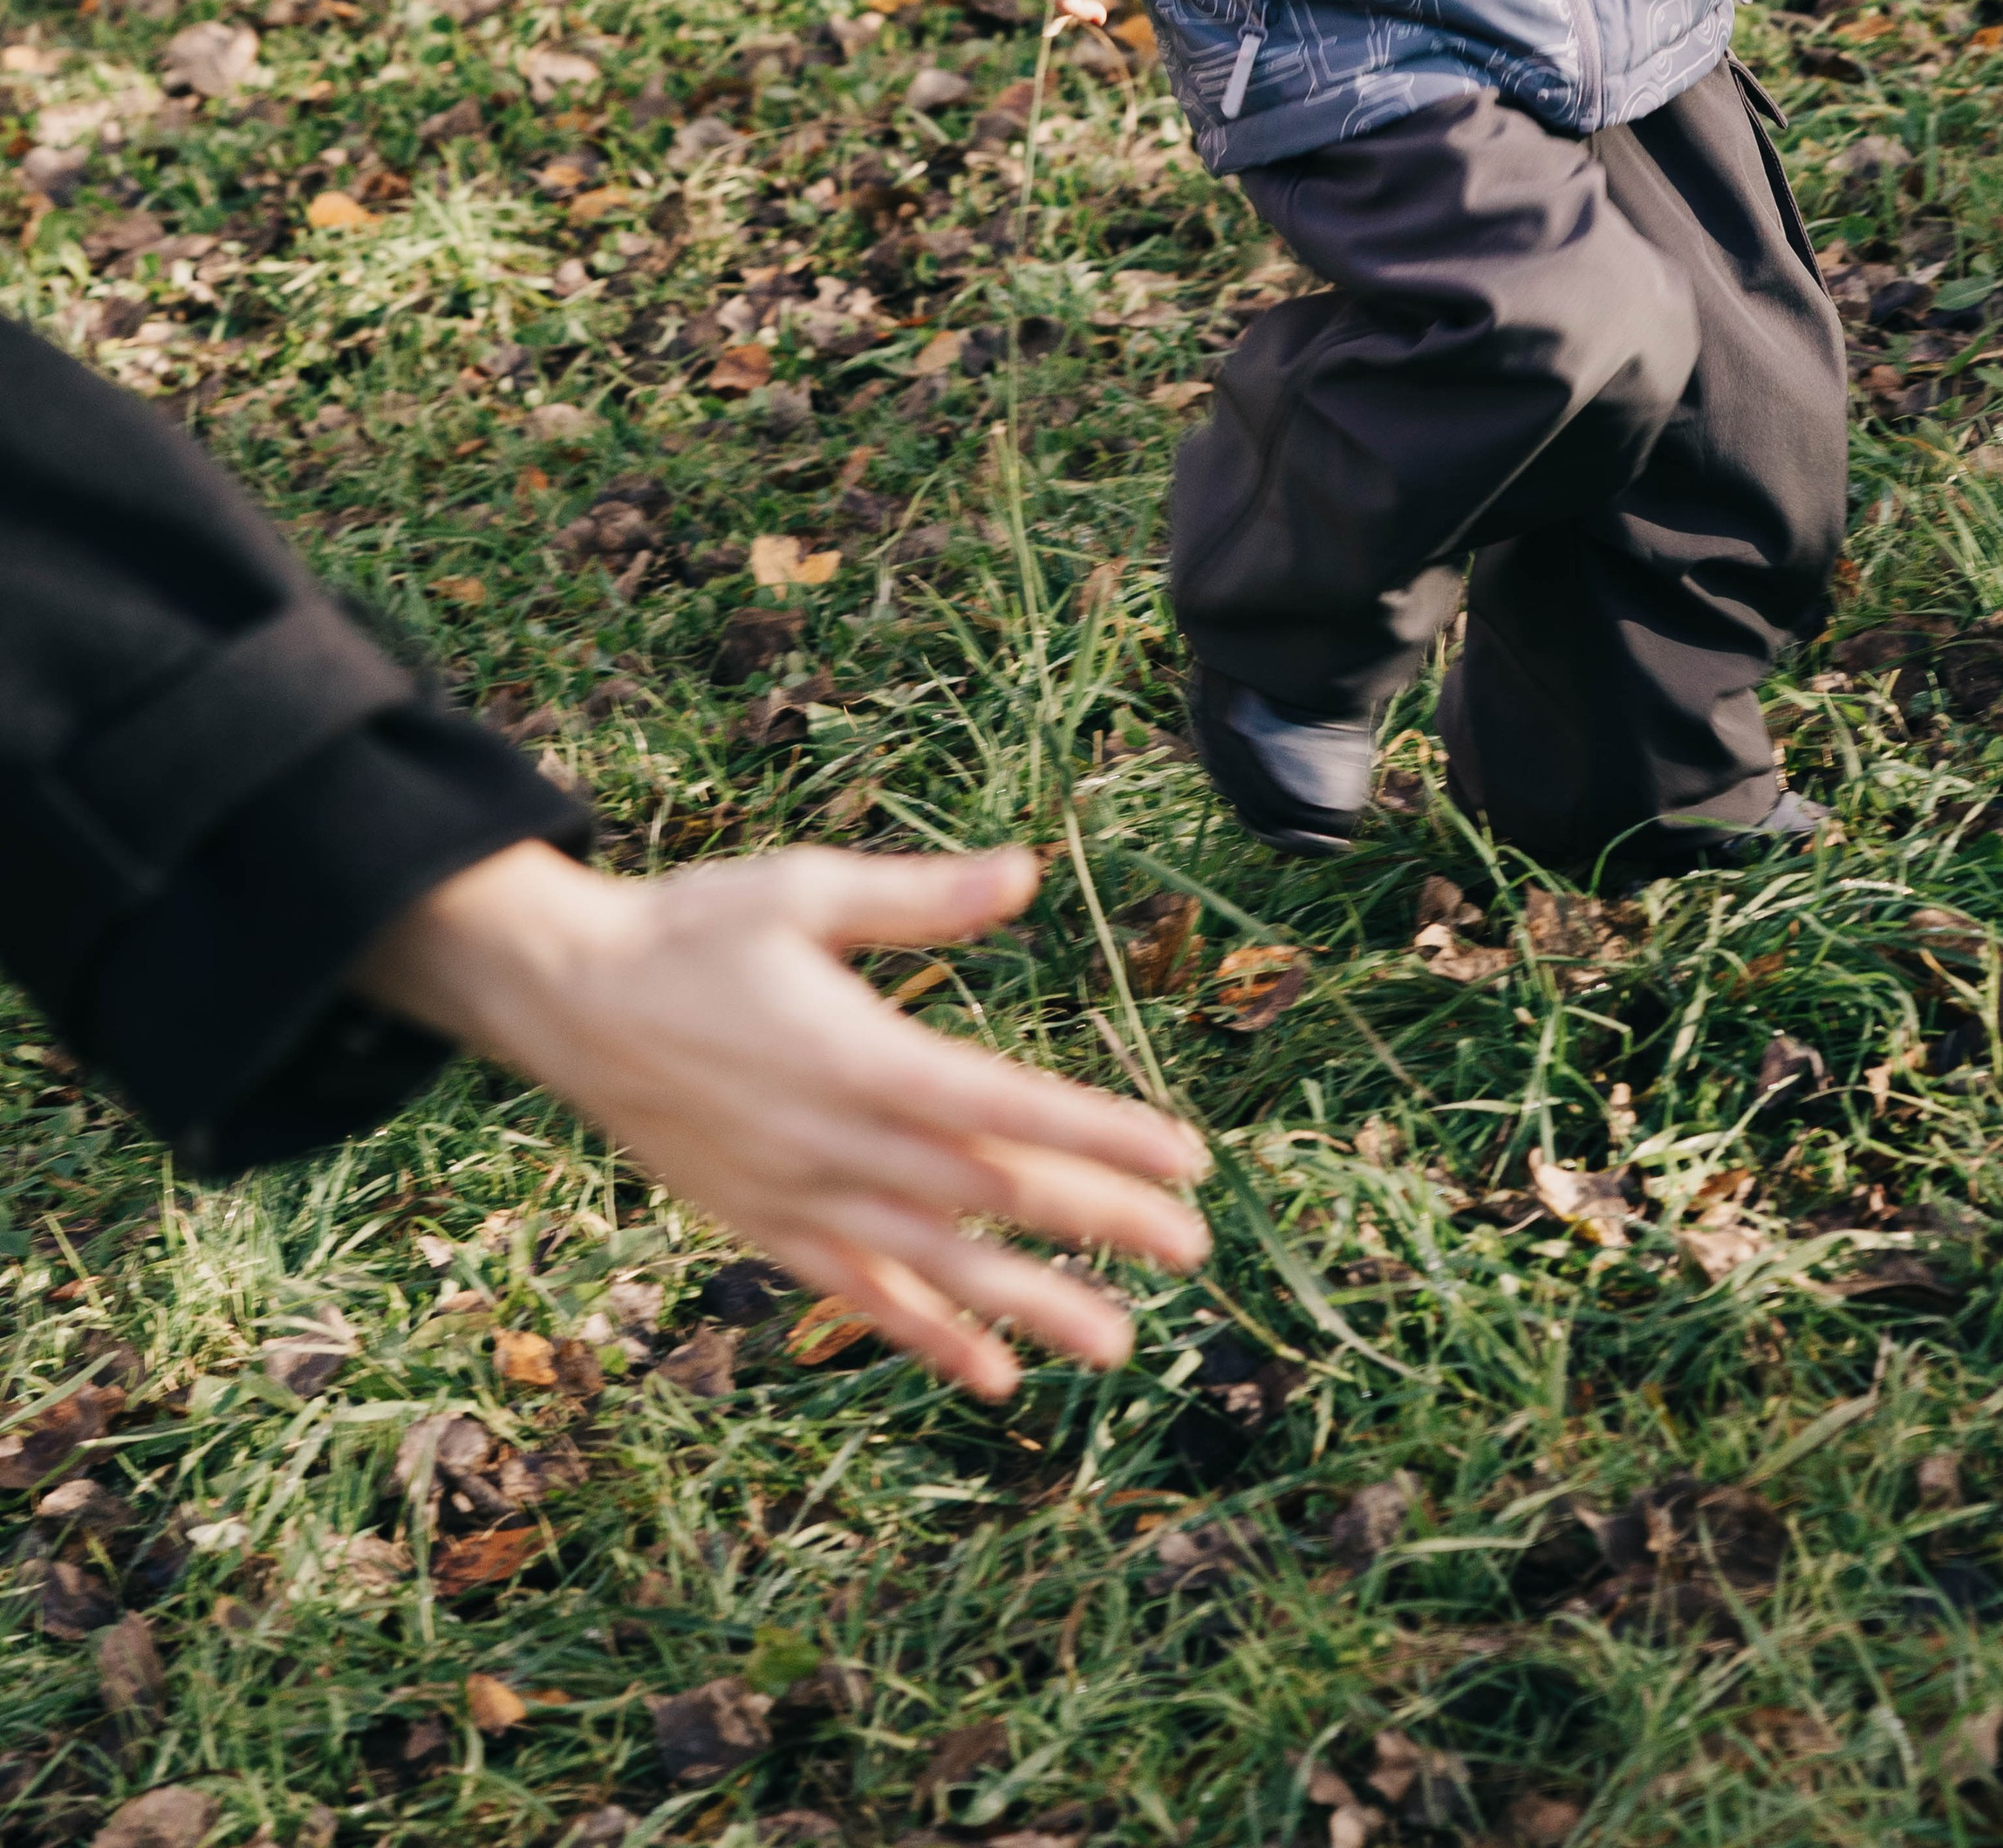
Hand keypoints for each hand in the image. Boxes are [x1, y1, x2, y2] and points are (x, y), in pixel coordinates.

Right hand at [354, 841, 1207, 1397]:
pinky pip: (856, 1292)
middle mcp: (836, 1142)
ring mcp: (797, 1196)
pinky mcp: (762, 1224)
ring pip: (933, 1265)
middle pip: (988, 1194)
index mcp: (859, 1055)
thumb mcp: (803, 888)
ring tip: (1117, 1343)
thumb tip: (1027, 872)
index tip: (1184, 1159)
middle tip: (1192, 1251)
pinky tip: (990, 1374)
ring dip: (1029, 1304)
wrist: (565, 999)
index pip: (1006, 1108)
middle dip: (1096, 1223)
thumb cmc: (691, 929)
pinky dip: (924, 1333)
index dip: (1100, 1137)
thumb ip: (920, 897)